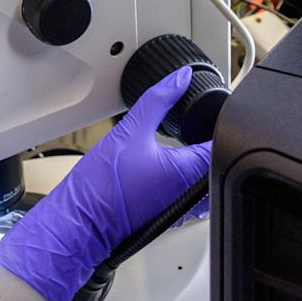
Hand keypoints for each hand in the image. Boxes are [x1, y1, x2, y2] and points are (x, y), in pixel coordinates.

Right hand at [0, 68, 213, 300]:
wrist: (80, 221)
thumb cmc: (101, 187)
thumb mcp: (130, 130)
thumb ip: (158, 99)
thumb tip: (180, 78)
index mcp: (188, 171)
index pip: (221, 142)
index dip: (217, 121)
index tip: (209, 110)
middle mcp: (191, 193)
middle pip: (217, 160)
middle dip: (206, 139)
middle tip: (194, 123)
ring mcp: (182, 206)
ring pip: (204, 177)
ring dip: (196, 160)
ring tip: (180, 144)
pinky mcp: (170, 214)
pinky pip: (189, 191)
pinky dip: (183, 176)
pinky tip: (164, 167)